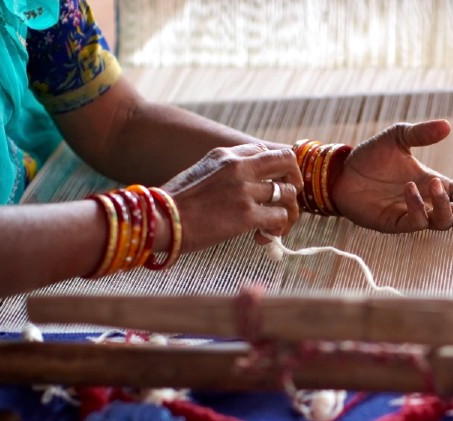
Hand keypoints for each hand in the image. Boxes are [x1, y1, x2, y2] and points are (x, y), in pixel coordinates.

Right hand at [160, 144, 302, 251]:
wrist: (158, 221)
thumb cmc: (174, 204)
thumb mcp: (200, 174)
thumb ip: (225, 174)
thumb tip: (248, 188)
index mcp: (226, 155)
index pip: (266, 151)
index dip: (276, 169)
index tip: (274, 184)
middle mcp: (239, 167)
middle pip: (287, 161)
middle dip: (294, 180)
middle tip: (287, 199)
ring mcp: (244, 190)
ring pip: (287, 194)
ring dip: (286, 212)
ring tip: (272, 227)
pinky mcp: (246, 215)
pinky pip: (280, 218)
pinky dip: (277, 230)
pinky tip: (262, 238)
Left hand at [331, 120, 452, 233]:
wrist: (341, 172)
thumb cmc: (370, 157)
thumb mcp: (398, 137)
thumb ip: (422, 133)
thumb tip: (447, 125)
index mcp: (434, 184)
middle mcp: (428, 202)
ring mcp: (413, 215)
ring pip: (442, 222)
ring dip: (444, 206)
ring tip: (436, 185)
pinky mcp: (395, 223)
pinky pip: (415, 222)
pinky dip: (418, 207)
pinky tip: (410, 189)